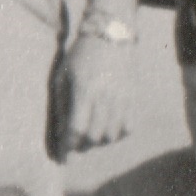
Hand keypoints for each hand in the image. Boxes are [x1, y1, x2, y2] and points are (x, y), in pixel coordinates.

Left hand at [51, 33, 146, 160]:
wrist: (110, 37)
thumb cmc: (81, 57)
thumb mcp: (64, 77)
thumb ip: (63, 105)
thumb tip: (62, 134)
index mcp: (85, 90)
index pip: (76, 128)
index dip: (69, 147)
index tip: (64, 158)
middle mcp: (105, 96)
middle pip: (94, 136)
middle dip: (82, 147)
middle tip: (75, 147)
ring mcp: (122, 98)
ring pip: (112, 135)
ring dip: (99, 143)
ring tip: (91, 138)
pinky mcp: (133, 98)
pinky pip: (128, 128)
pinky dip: (117, 135)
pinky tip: (108, 131)